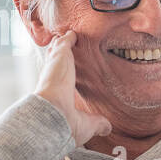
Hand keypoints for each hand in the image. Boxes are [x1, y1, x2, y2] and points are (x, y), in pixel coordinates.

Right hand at [35, 30, 111, 145]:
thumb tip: (107, 127)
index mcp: (57, 93)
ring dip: (63, 43)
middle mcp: (53, 78)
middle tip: (66, 46)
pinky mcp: (60, 56)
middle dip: (60, 54)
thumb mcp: (86, 124)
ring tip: (70, 35)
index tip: (67, 70)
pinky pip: (65, 41)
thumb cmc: (65, 124)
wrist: (53, 117)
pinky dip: (69, 36)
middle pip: (56, 61)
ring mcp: (56, 66)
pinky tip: (74, 32)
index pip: (59, 79)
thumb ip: (97, 122)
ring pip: (58, 49)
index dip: (62, 73)